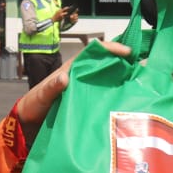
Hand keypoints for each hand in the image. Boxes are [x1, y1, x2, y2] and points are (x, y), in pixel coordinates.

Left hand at [13, 40, 129, 140]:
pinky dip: (116, 97)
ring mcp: (86, 90)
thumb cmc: (34, 104)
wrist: (29, 123)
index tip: (127, 52)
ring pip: (108, 80)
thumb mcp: (41, 95)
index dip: (111, 49)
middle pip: (106, 64)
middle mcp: (82, 77)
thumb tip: (65, 77)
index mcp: (72, 69)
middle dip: (124, 63)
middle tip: (142, 69)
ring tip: (140, 85)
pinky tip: (127, 103)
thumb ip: (52, 87)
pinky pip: (105, 97)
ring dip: (122, 80)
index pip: (94, 52)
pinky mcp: (87, 104)